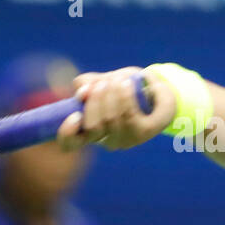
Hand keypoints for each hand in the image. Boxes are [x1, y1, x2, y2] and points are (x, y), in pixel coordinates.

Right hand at [56, 66, 176, 151]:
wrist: (156, 90)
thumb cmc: (124, 87)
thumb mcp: (101, 80)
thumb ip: (86, 84)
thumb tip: (83, 91)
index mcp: (89, 132)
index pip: (69, 144)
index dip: (67, 133)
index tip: (74, 115)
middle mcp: (105, 140)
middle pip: (92, 127)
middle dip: (95, 100)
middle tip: (102, 84)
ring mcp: (125, 139)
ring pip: (111, 119)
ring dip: (111, 94)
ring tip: (117, 80)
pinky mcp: (143, 132)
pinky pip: (128, 114)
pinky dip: (125, 96)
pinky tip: (127, 84)